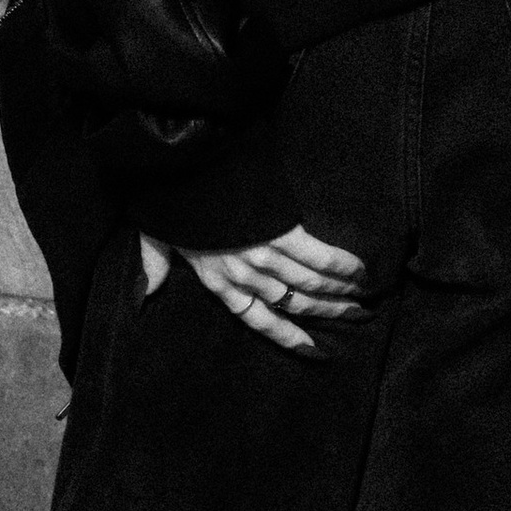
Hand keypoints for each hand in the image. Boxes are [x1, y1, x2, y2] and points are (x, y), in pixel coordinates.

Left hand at [135, 221, 372, 356]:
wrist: (182, 162)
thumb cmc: (167, 199)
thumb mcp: (155, 236)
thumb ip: (155, 266)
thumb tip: (146, 294)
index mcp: (217, 281)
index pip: (258, 319)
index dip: (288, 336)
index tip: (315, 349)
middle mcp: (243, 274)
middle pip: (293, 303)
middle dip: (328, 312)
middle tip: (357, 316)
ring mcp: (262, 253)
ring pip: (309, 283)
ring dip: (340, 291)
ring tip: (364, 296)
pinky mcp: (279, 228)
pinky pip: (316, 254)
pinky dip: (341, 265)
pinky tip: (360, 271)